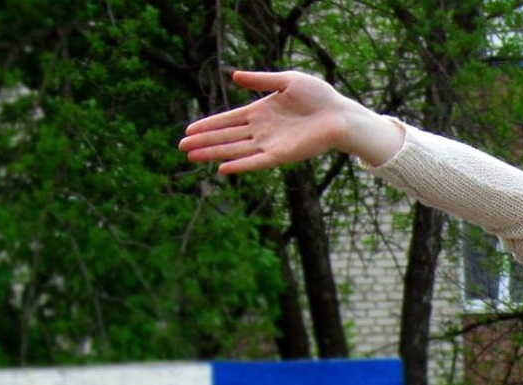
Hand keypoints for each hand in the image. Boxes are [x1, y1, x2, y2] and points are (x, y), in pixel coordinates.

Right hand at [179, 71, 401, 173]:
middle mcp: (262, 130)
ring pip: (235, 150)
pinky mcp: (282, 155)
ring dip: (214, 153)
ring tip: (191, 157)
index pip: (229, 120)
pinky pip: (256, 162)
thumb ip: (261, 80)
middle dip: (204, 141)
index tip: (189, 129)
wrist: (341, 114)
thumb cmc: (319, 96)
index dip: (209, 125)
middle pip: (227, 137)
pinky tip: (222, 169)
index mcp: (261, 112)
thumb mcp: (287, 81)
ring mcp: (270, 144)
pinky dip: (240, 165)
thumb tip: (234, 76)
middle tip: (181, 146)